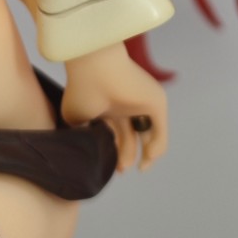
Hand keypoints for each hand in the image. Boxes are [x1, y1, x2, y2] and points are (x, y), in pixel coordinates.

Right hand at [61, 41, 168, 172]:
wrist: (94, 67)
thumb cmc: (82, 91)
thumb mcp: (76, 119)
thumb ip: (87, 139)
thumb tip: (101, 152)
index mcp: (107, 107)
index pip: (114, 133)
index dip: (112, 151)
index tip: (106, 165)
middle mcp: (124, 105)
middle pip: (130, 136)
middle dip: (125, 155)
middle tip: (120, 169)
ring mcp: (140, 104)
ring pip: (148, 135)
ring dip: (146, 155)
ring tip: (139, 167)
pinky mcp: (155, 102)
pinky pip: (161, 129)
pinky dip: (157, 146)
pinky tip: (148, 156)